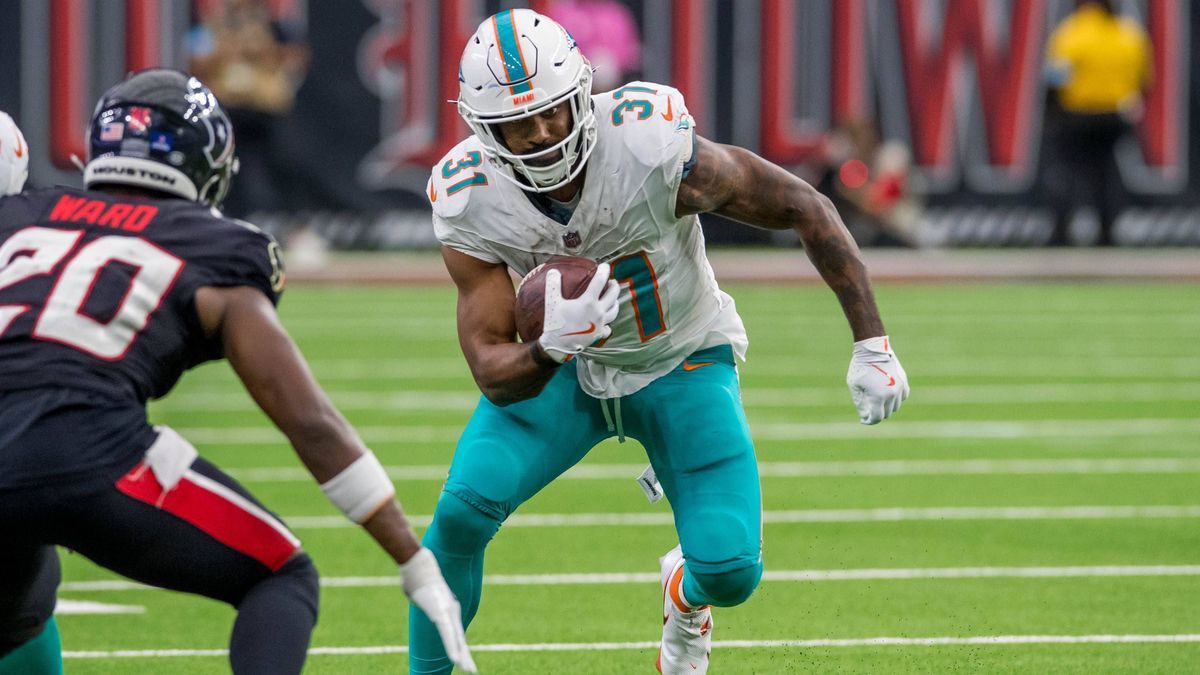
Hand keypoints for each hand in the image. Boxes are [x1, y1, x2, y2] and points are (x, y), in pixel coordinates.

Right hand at [400, 548, 476, 672]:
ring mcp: (447, 612)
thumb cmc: (417, 575)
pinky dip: (452, 647)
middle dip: (465, 656)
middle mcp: (451, 611)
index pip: (456, 632)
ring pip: (456, 639)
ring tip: (467, 669)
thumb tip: (416, 593)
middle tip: (472, 672)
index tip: (465, 660)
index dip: (460, 647)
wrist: (417, 562)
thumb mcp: (424, 590)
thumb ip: (424, 596)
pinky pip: (447, 634)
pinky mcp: (440, 612)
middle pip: (459, 638)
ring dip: (461, 655)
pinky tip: (456, 659)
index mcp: (448, 608)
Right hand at [538, 263, 619, 362]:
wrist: (558, 346)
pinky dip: (608, 324)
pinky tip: (605, 322)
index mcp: (588, 302)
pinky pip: (608, 328)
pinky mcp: (599, 335)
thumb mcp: (552, 302)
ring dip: (616, 302)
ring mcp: (600, 324)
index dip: (603, 272)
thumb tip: (552, 271)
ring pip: (615, 311)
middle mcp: (598, 312)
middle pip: (612, 295)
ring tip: (614, 298)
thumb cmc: (555, 323)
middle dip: (614, 286)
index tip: (605, 266)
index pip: (599, 282)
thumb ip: (553, 285)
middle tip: (612, 281)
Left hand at [847, 336, 908, 424]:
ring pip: (895, 406)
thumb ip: (860, 403)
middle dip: (876, 413)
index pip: (876, 418)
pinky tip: (887, 394)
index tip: (863, 419)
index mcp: (878, 397)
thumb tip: (865, 415)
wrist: (872, 349)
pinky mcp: (903, 381)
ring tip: (876, 400)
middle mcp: (892, 394)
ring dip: (886, 406)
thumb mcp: (855, 386)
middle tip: (868, 408)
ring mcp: (899, 388)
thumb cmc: (860, 367)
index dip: (869, 421)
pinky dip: (896, 399)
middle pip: (886, 413)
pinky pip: (903, 396)